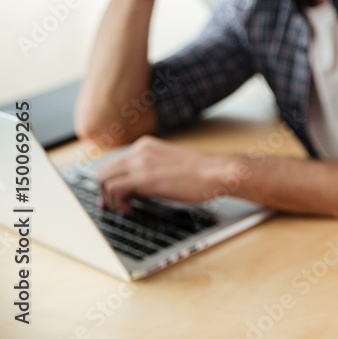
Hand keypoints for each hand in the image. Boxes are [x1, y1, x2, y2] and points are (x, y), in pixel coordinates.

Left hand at [95, 136, 233, 210]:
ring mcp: (140, 162)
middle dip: (104, 192)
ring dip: (110, 198)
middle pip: (103, 171)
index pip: (114, 163)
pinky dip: (116, 202)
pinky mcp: (143, 177)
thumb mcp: (171, 165)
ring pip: (103, 179)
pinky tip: (130, 208)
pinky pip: (113, 188)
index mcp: (146, 146)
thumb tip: (138, 187)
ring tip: (127, 208)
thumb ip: (152, 169)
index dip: (110, 183)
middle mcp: (139, 150)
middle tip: (116, 206)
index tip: (114, 198)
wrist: (218, 172)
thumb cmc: (203, 173)